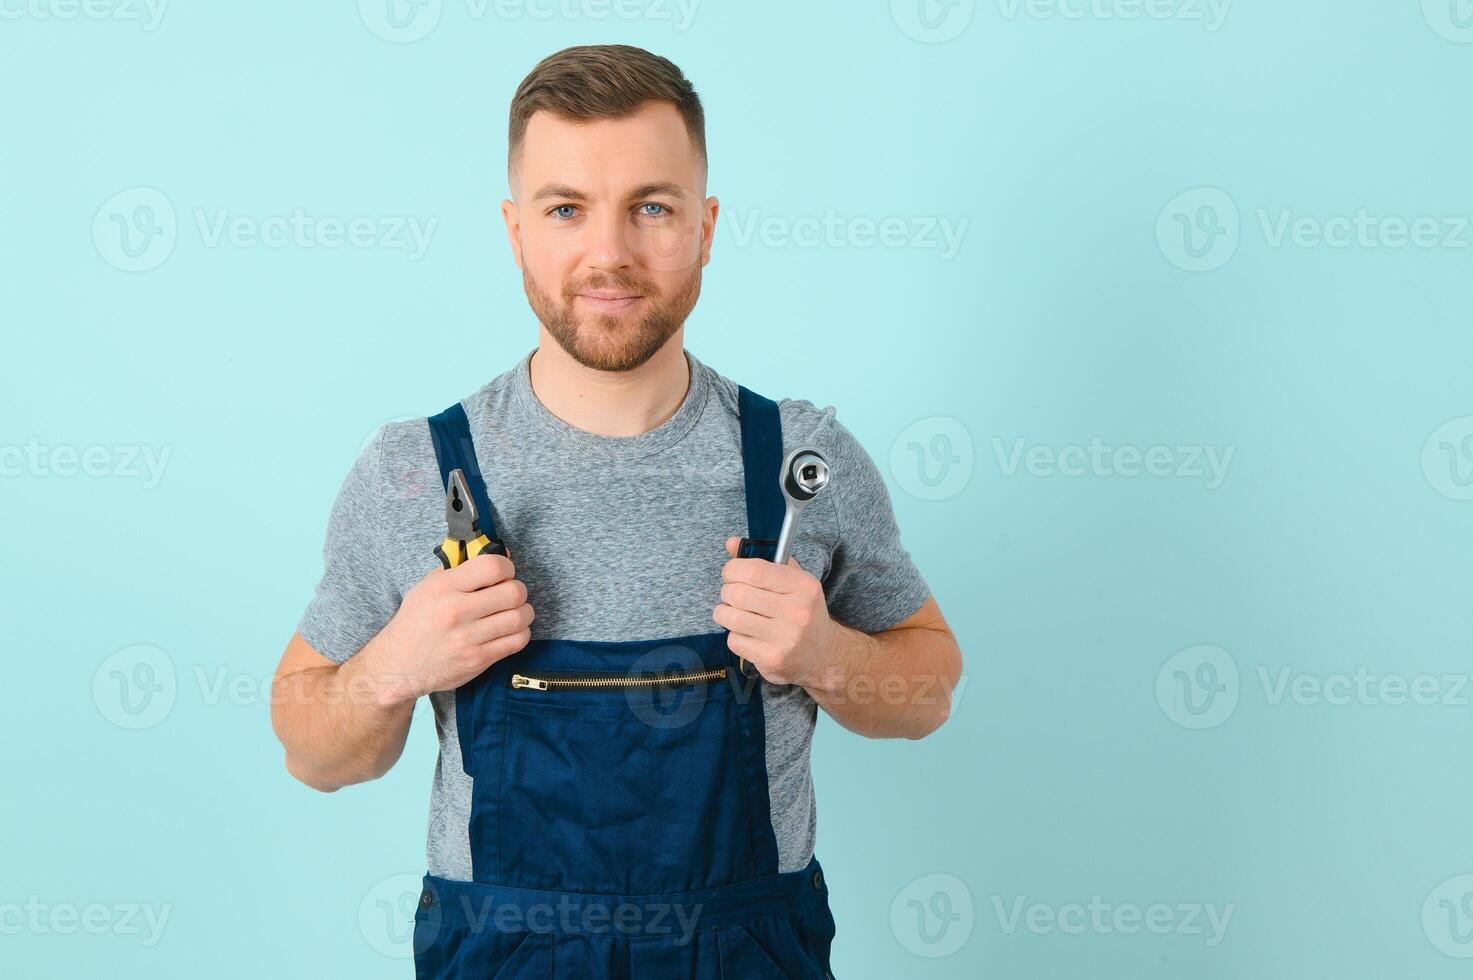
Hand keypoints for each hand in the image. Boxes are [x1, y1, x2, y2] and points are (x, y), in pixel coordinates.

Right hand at [361, 554, 533, 704]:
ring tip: (513, 611)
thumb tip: (503, 554)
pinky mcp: (477, 660)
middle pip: (513, 592)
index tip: (503, 572)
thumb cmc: (415, 622)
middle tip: (510, 593)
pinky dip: (520, 633)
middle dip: (518, 590)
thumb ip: (461, 569)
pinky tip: (509, 630)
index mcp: (443, 588)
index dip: (507, 566)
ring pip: (519, 618)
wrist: (398, 665)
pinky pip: (517, 641)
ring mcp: (468, 638)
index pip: (493, 566)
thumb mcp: (428, 587)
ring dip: (523, 612)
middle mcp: (456, 612)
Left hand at [713, 536, 835, 685]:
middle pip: (738, 594)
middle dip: (727, 592)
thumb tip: (731, 542)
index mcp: (803, 586)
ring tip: (733, 613)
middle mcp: (797, 611)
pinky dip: (734, 635)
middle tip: (732, 595)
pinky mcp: (772, 659)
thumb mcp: (793, 581)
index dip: (733, 569)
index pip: (754, 570)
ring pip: (731, 618)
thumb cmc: (802, 611)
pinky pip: (734, 640)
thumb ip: (762, 560)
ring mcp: (785, 638)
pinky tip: (747, 633)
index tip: (731, 573)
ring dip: (724, 613)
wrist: (824, 654)